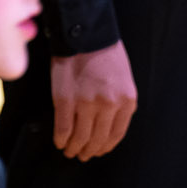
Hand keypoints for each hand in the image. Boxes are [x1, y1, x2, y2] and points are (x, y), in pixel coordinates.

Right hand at [50, 40, 136, 160]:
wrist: (86, 32)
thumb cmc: (106, 52)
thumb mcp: (125, 78)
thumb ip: (120, 102)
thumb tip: (108, 125)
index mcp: (126, 101)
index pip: (116, 135)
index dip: (105, 147)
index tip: (98, 151)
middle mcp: (109, 106)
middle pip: (98, 140)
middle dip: (89, 151)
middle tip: (82, 155)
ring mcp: (86, 104)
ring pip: (80, 138)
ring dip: (74, 148)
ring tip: (70, 151)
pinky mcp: (65, 100)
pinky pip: (63, 128)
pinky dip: (61, 139)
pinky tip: (60, 142)